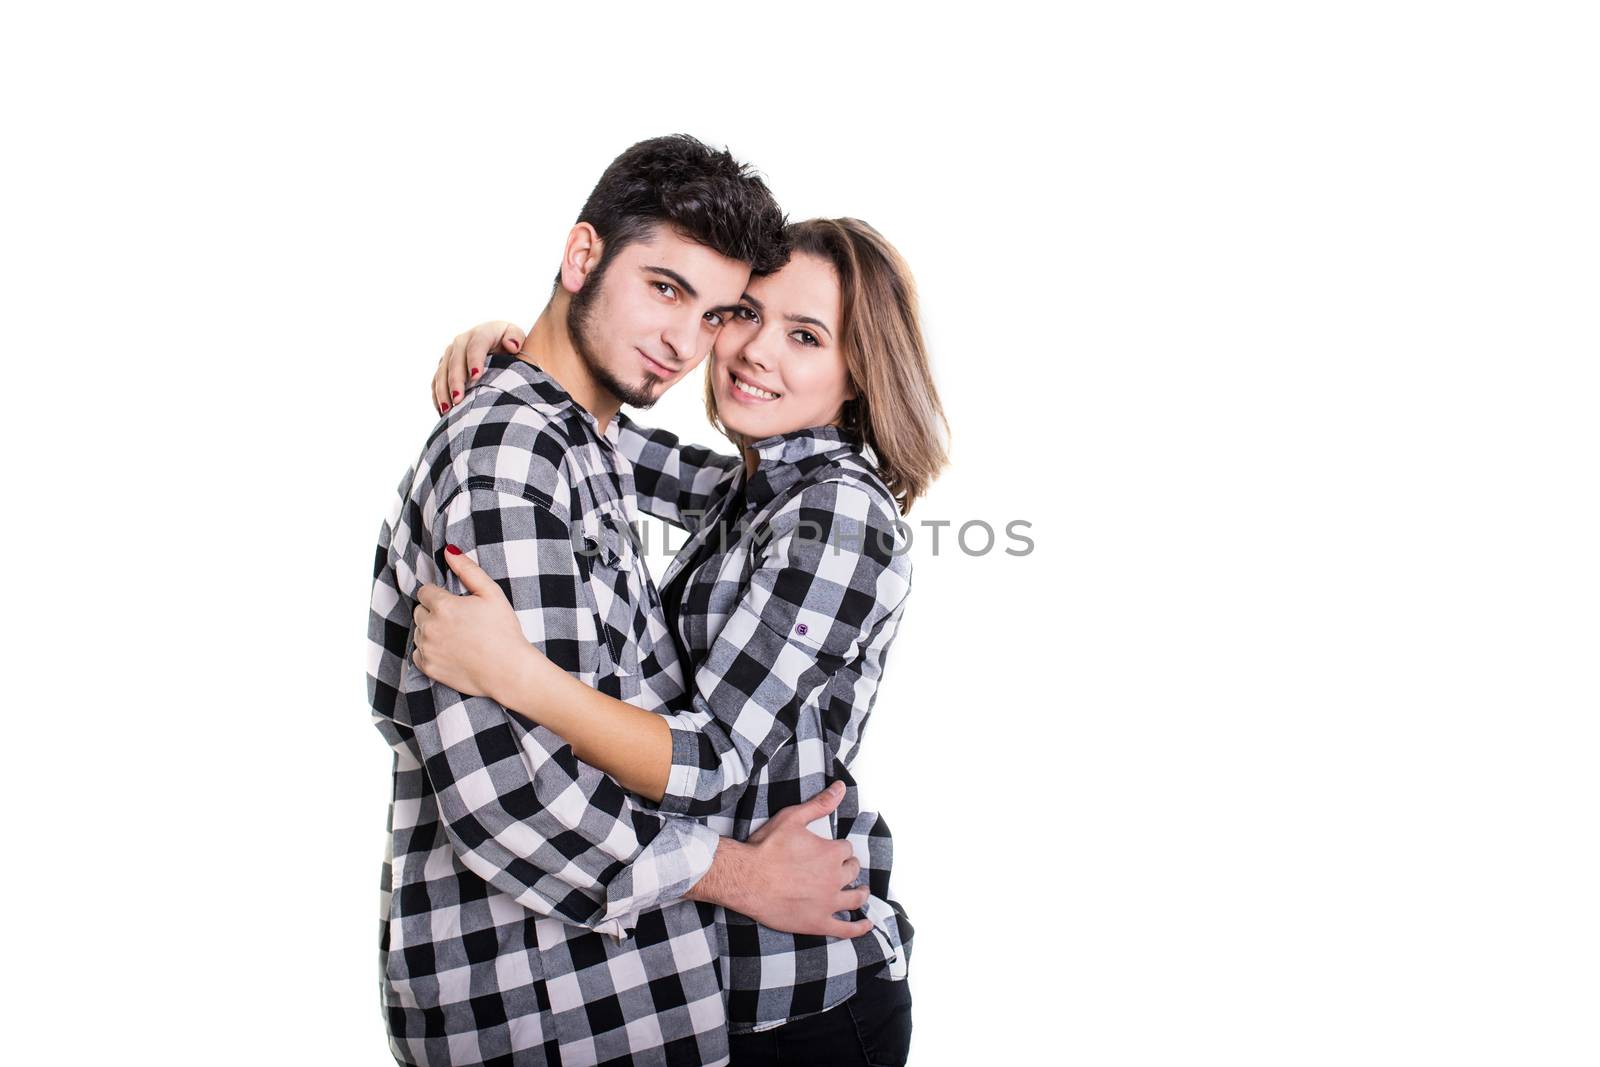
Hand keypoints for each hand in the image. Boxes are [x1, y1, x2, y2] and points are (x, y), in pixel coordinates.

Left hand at [412, 544, 543, 703]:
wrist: (509, 671)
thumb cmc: (504, 631)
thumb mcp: (491, 593)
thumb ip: (468, 569)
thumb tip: (449, 550)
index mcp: (443, 606)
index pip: (425, 592)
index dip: (440, 596)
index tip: (455, 604)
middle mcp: (429, 626)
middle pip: (419, 611)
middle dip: (434, 612)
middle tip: (458, 621)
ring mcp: (427, 648)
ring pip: (418, 632)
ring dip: (431, 632)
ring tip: (457, 637)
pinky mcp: (428, 667)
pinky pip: (418, 654)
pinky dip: (429, 652)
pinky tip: (450, 652)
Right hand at [432, 320, 527, 413]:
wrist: (496, 343)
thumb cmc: (509, 342)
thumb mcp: (515, 335)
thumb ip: (515, 337)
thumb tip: (512, 345)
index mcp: (481, 333)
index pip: (476, 345)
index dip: (475, 360)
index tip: (476, 377)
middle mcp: (462, 341)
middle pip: (456, 361)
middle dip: (456, 381)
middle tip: (458, 399)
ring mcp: (450, 354)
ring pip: (442, 372)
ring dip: (443, 391)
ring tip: (447, 410)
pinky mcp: (443, 366)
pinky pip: (437, 381)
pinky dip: (438, 397)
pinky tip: (442, 412)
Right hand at [691, 782, 873, 938]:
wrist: (745, 879)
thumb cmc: (766, 847)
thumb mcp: (792, 818)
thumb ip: (819, 804)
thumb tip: (840, 787)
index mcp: (832, 853)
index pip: (846, 850)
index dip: (839, 850)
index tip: (833, 851)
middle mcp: (835, 878)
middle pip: (852, 872)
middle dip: (849, 868)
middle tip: (843, 869)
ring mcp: (828, 903)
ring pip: (855, 898)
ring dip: (860, 893)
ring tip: (861, 892)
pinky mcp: (818, 923)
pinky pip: (846, 929)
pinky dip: (859, 927)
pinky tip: (866, 924)